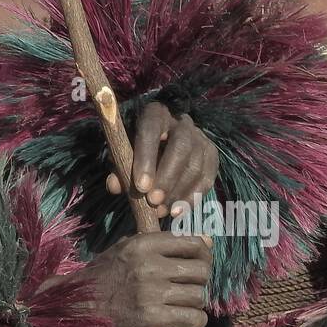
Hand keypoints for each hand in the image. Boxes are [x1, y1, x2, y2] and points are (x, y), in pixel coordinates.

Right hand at [82, 232, 210, 326]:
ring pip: (199, 295)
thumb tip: (204, 239)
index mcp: (143, 244)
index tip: (200, 260)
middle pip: (201, 270)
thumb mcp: (125, 248)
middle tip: (192, 284)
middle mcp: (150, 266)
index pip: (192, 242)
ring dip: (195, 301)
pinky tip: (185, 319)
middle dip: (201, 278)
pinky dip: (194, 320)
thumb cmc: (104, 276)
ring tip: (183, 303)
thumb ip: (160, 243)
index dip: (203, 252)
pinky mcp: (153, 318)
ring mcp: (152, 293)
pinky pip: (193, 318)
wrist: (79, 306)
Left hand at [106, 101, 218, 219]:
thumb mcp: (127, 152)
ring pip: (195, 165)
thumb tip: (115, 186)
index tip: (141, 186)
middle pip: (180, 147)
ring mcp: (200, 138)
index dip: (146, 158)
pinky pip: (206, 179)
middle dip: (167, 177)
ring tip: (161, 210)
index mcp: (156, 114)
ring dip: (178, 192)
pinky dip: (191, 198)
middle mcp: (181, 122)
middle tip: (153, 201)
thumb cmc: (139, 149)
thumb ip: (120, 167)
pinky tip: (176, 211)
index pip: (151, 129)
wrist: (165, 142)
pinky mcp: (212, 155)